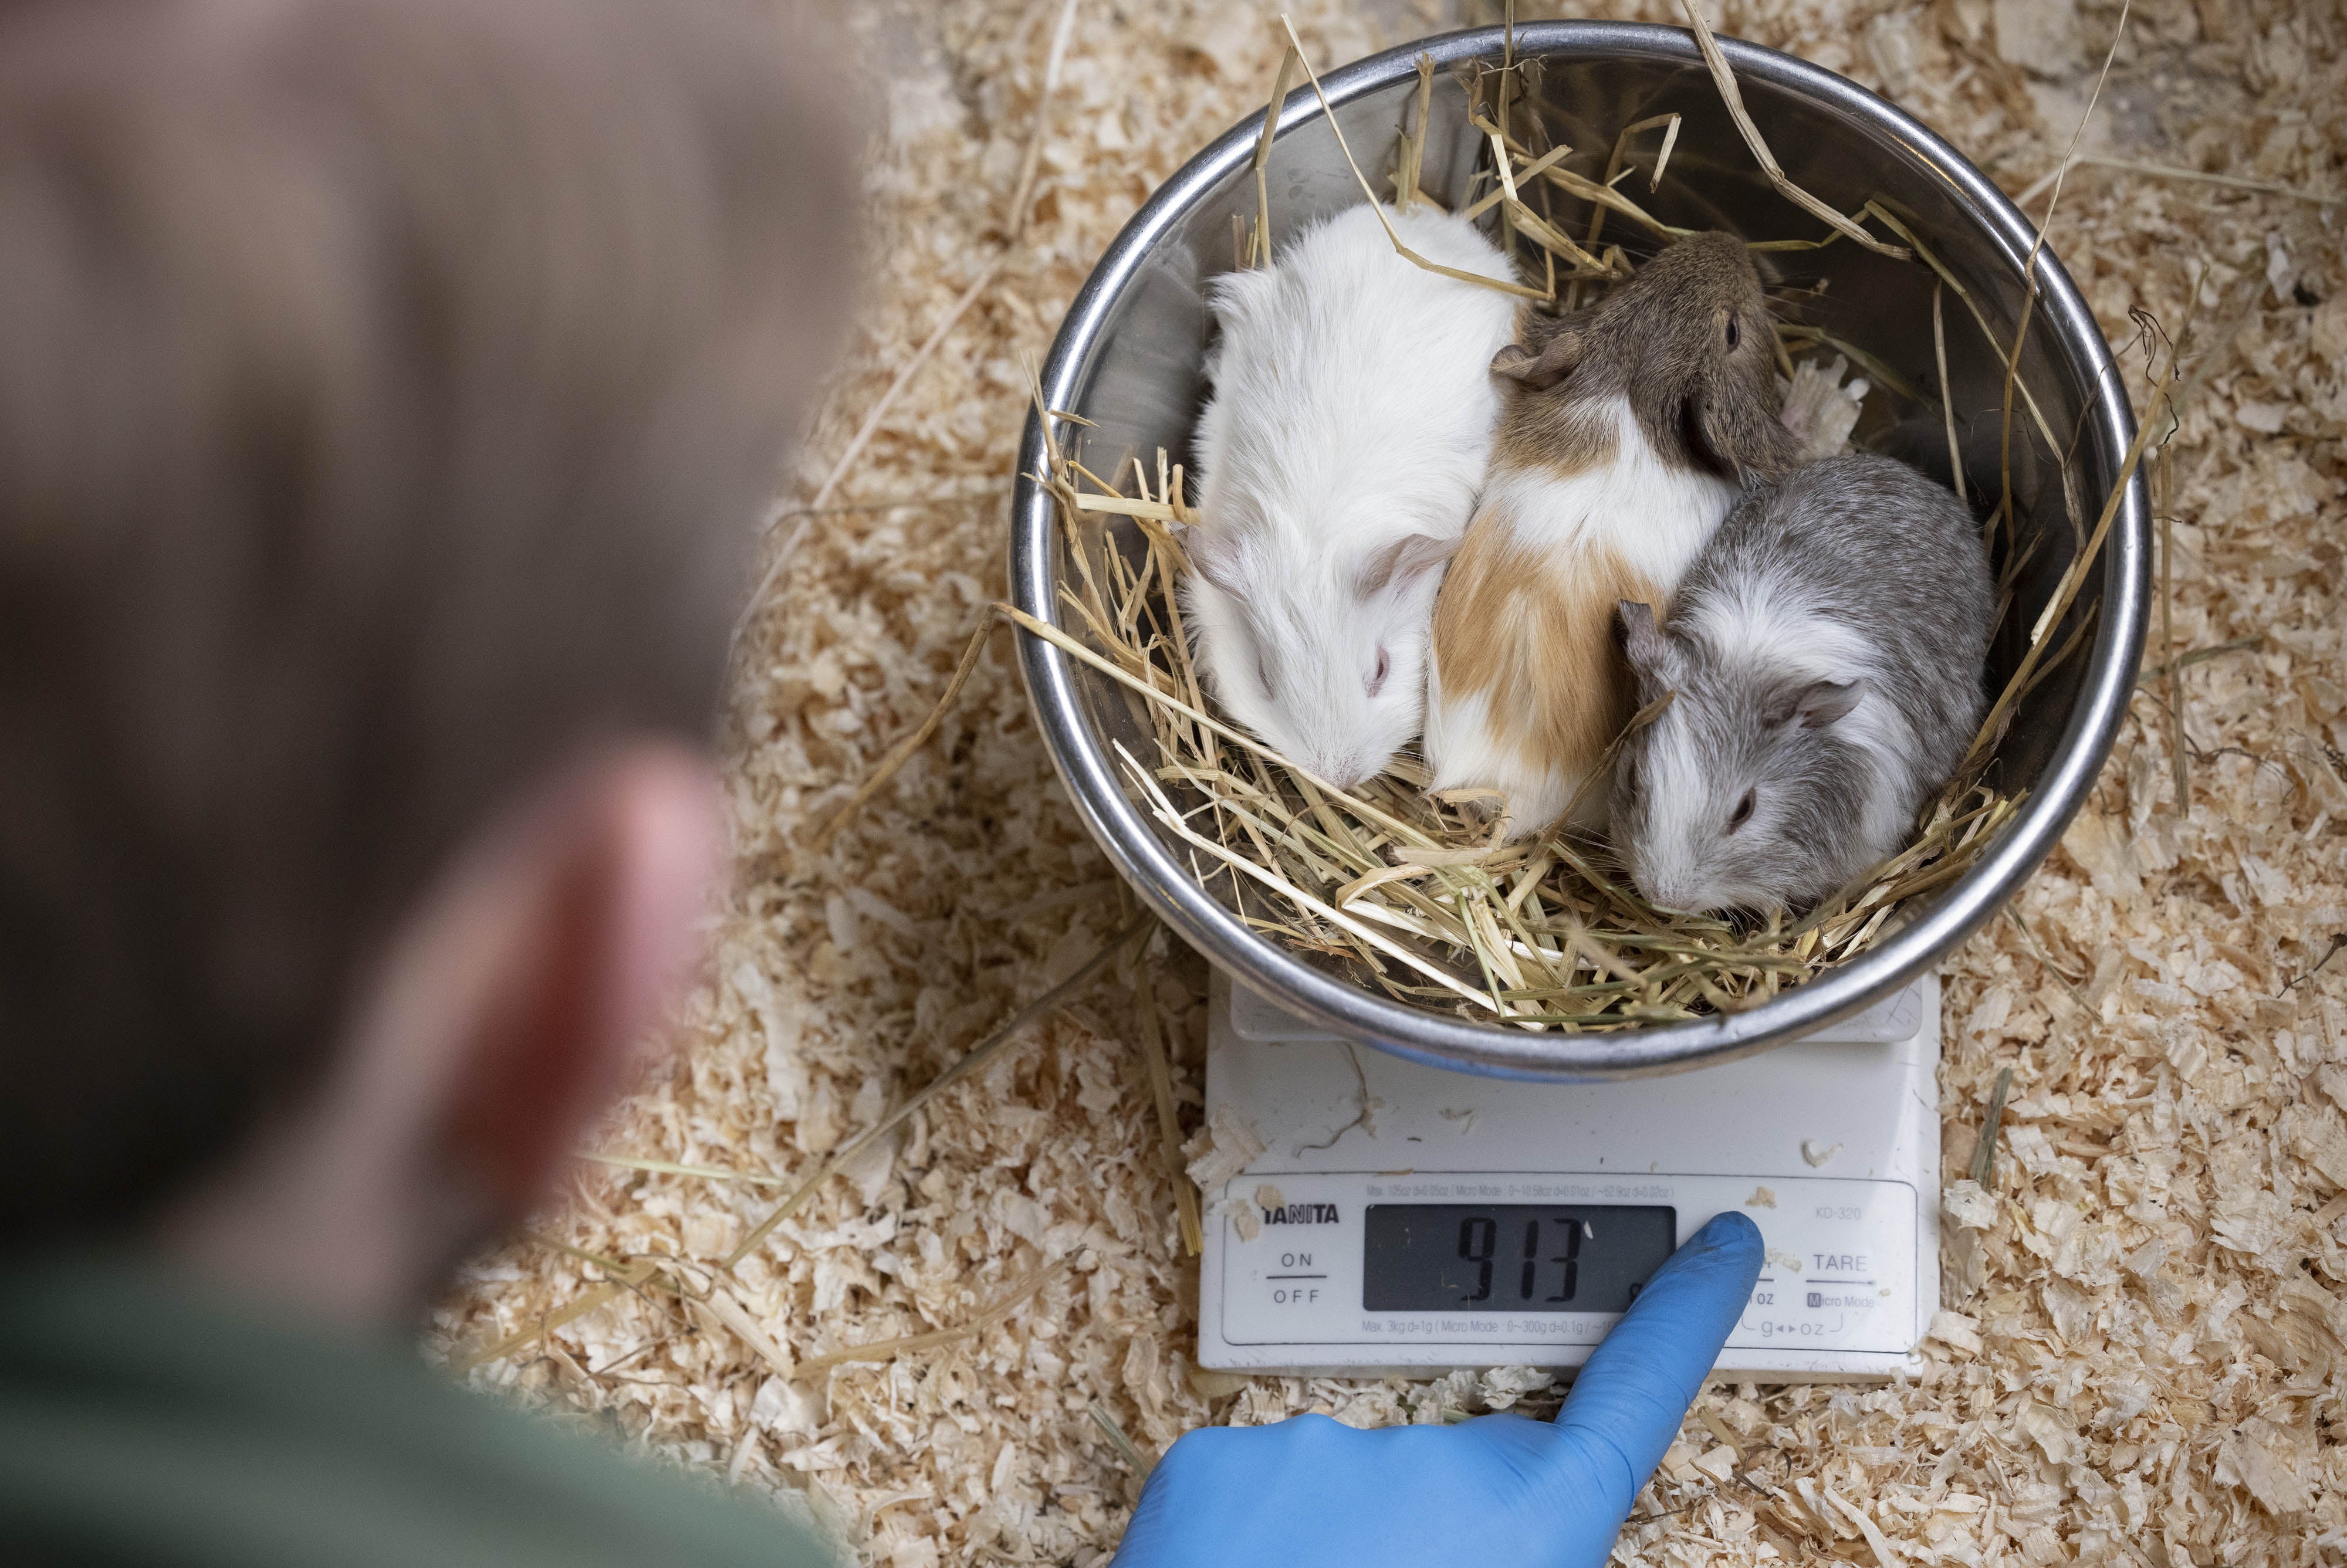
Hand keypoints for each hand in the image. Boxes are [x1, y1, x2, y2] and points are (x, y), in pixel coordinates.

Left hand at [1112, 1212, 1761, 1567]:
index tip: (1721, 1243)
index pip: (1632, 1396)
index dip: (1684, 1315)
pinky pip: (1259, 1490)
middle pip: (1464, 1473)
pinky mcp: (1214, 1460)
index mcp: (1526, 1523)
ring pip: (1352, 1488)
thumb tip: (1526, 1527)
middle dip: (1448, 1529)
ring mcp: (1312, 1452)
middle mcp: (1427, 1468)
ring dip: (1342, 1543)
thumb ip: (1536, 1543)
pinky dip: (1257, 1539)